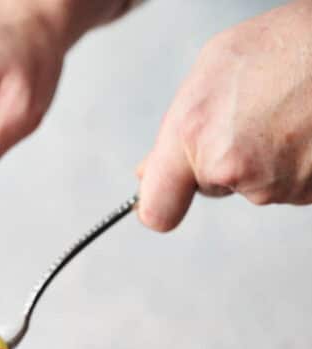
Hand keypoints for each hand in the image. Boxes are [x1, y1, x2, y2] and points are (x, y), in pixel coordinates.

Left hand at [138, 0, 311, 231]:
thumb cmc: (293, 46)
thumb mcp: (216, 67)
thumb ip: (176, 127)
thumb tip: (147, 171)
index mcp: (194, 134)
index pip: (157, 209)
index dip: (161, 203)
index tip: (167, 197)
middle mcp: (229, 168)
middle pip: (212, 185)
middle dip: (224, 157)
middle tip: (256, 108)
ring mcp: (271, 186)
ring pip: (253, 184)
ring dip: (265, 155)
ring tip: (288, 108)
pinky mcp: (304, 195)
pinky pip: (287, 185)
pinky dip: (295, 161)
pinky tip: (306, 125)